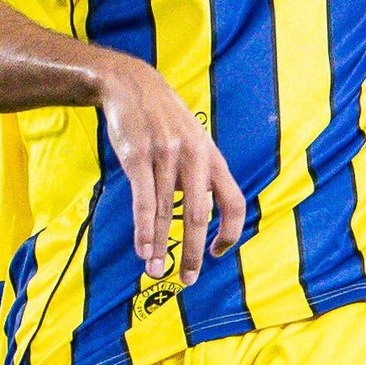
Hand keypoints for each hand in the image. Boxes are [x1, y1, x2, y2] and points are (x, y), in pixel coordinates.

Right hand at [92, 54, 245, 274]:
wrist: (132, 85)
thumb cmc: (165, 120)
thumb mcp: (194, 140)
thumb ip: (201, 174)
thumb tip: (202, 216)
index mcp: (212, 157)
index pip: (233, 202)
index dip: (230, 232)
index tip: (216, 254)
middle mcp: (194, 158)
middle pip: (199, 216)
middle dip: (193, 252)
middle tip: (187, 279)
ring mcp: (165, 156)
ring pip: (165, 213)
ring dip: (160, 247)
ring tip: (156, 271)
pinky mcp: (138, 157)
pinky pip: (143, 200)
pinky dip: (143, 229)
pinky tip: (142, 248)